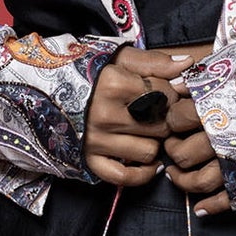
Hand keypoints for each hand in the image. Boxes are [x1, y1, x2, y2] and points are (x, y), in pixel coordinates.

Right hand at [83, 43, 208, 190]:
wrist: (47, 91)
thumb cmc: (91, 73)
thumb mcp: (120, 58)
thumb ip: (155, 61)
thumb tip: (188, 65)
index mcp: (114, 84)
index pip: (166, 95)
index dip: (173, 95)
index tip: (165, 95)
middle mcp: (104, 115)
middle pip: (161, 126)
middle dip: (165, 121)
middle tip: (157, 115)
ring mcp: (96, 141)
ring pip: (149, 151)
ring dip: (153, 144)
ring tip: (147, 134)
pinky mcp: (89, 160)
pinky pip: (125, 177)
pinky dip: (141, 174)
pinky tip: (148, 163)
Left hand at [159, 80, 230, 213]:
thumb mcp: (230, 68)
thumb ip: (198, 76)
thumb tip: (173, 84)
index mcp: (215, 109)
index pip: (176, 119)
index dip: (171, 120)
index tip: (174, 118)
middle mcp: (223, 139)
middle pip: (183, 154)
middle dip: (174, 150)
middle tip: (174, 143)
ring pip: (200, 181)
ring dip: (184, 180)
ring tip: (177, 173)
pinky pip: (227, 199)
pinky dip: (211, 206)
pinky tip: (199, 209)